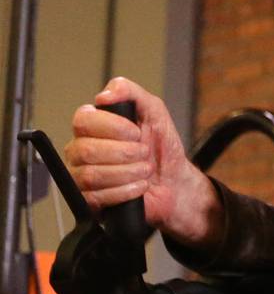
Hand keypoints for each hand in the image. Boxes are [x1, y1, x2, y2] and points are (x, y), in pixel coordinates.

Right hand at [63, 77, 222, 247]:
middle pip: (86, 149)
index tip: (137, 132)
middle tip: (144, 154)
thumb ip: (131, 93)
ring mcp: (80, 176)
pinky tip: (139, 186)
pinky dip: (127, 190)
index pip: (83, 120)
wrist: (174, 181)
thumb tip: (105, 94)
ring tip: (145, 170)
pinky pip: (97, 197)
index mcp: (91, 126)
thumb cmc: (161, 147)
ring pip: (92, 175)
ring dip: (129, 172)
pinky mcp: (88, 201)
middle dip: (125, 153)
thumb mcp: (154, 111)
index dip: (113, 127)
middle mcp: (80, 150)